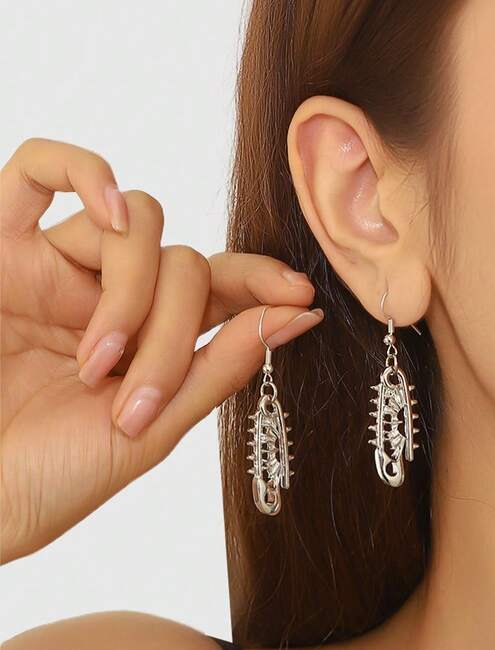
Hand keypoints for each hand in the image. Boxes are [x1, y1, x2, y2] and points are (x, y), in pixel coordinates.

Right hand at [0, 137, 324, 562]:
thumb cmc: (42, 481)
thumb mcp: (145, 435)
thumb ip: (217, 370)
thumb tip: (293, 316)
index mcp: (143, 343)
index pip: (214, 288)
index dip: (259, 280)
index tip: (299, 296)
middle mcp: (102, 298)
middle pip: (183, 262)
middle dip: (177, 329)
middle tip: (136, 400)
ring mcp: (51, 268)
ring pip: (137, 224)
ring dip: (133, 291)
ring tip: (95, 365)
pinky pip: (38, 168)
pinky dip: (86, 171)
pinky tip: (111, 219)